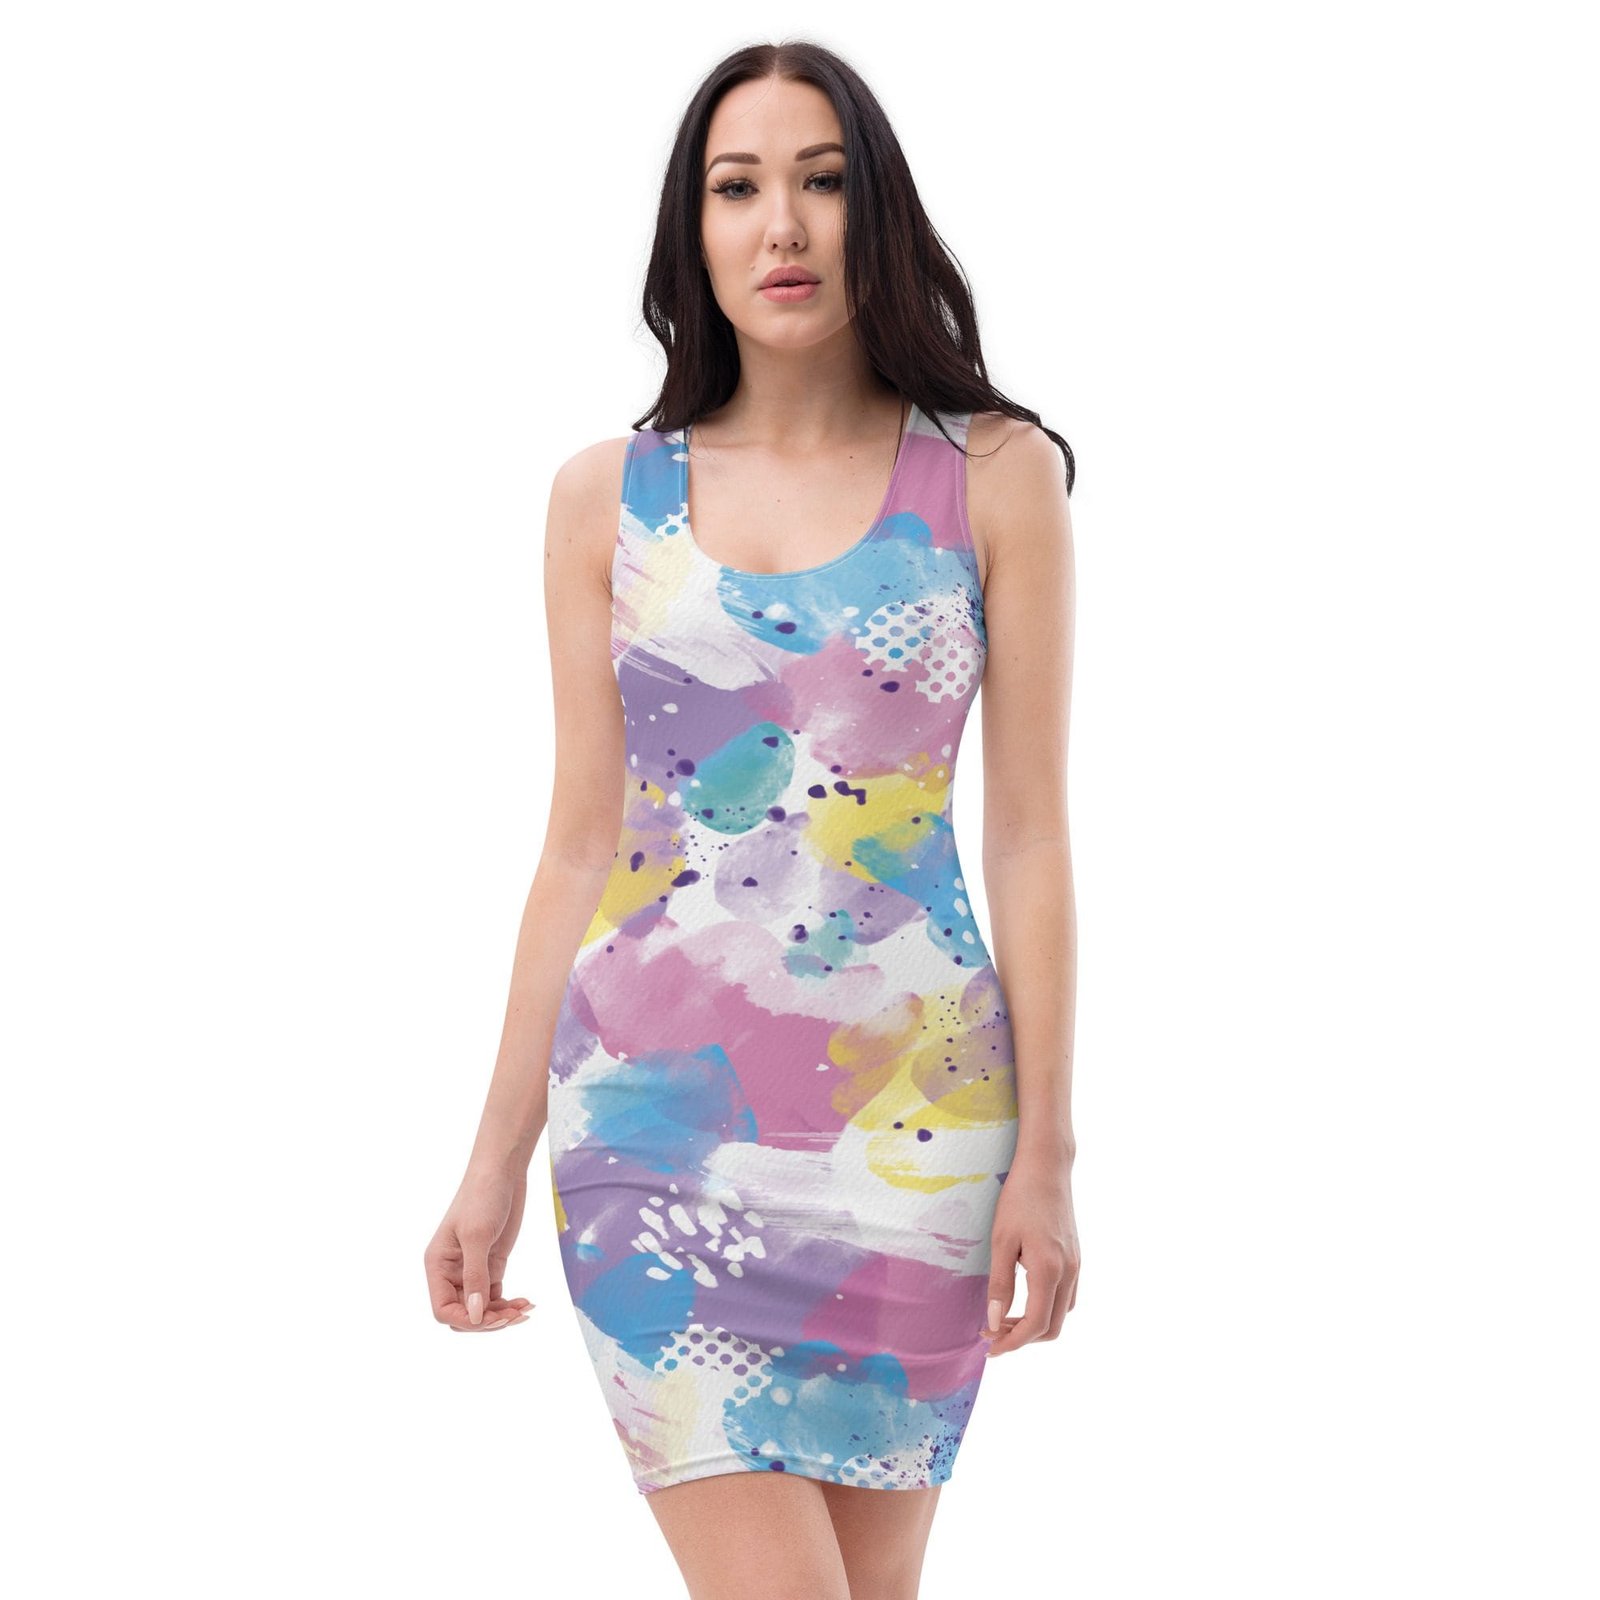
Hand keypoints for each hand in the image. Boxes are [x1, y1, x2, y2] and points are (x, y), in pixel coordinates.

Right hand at [424, 1164, 535, 1331]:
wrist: (502, 1171)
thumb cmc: (482, 1197)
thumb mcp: (477, 1236)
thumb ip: (475, 1277)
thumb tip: (474, 1316)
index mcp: (438, 1265)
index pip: (443, 1309)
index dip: (465, 1320)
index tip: (491, 1317)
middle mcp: (451, 1272)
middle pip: (463, 1313)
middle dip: (486, 1320)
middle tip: (514, 1315)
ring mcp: (472, 1269)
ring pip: (481, 1308)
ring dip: (502, 1315)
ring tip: (525, 1310)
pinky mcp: (492, 1264)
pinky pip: (496, 1296)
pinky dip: (509, 1303)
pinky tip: (527, 1303)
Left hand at [980, 1150, 1078, 1356]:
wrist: (1047, 1168)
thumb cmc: (1019, 1199)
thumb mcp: (1001, 1240)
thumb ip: (999, 1283)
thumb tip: (994, 1321)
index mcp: (1050, 1270)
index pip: (1036, 1325)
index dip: (1012, 1342)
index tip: (990, 1347)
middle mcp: (1069, 1273)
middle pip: (1052, 1327)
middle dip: (1022, 1337)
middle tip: (992, 1332)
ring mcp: (1076, 1266)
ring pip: (1061, 1314)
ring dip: (1035, 1324)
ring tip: (1004, 1317)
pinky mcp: (1076, 1258)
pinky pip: (1066, 1297)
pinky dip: (1046, 1308)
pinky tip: (1023, 1298)